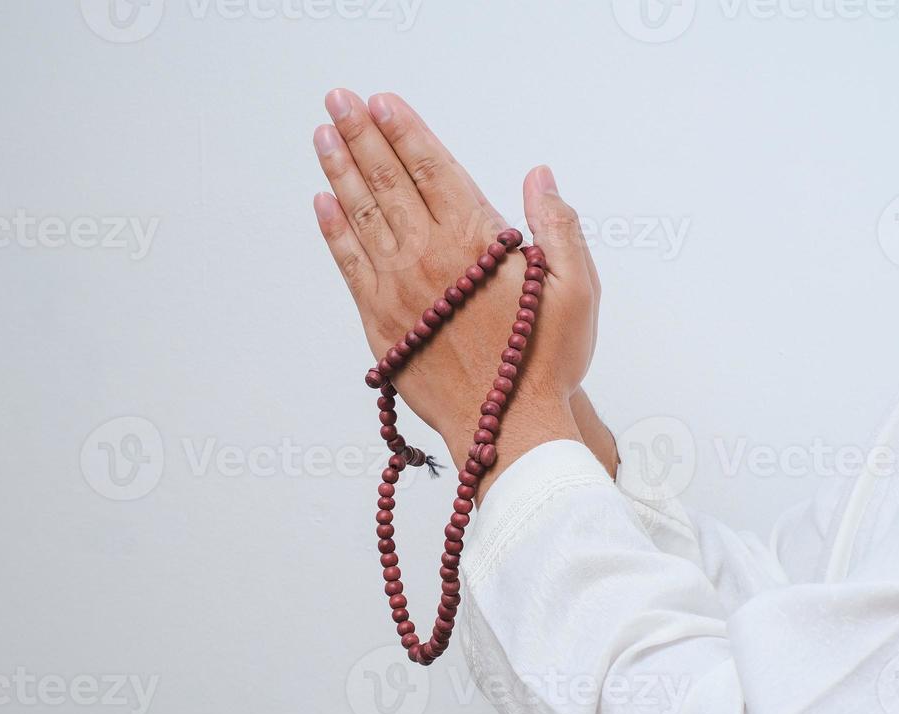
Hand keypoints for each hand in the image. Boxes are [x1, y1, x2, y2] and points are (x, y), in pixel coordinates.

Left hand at [311, 89, 603, 494]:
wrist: (508, 430)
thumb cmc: (546, 363)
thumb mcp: (577, 288)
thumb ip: (557, 226)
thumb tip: (538, 177)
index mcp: (476, 241)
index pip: (432, 167)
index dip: (405, 130)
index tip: (382, 101)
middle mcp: (429, 256)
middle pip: (389, 180)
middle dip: (362, 134)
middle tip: (339, 99)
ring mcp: (398, 289)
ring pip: (362, 215)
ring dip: (340, 170)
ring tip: (323, 134)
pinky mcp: (381, 322)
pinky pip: (349, 265)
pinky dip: (333, 231)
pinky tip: (321, 202)